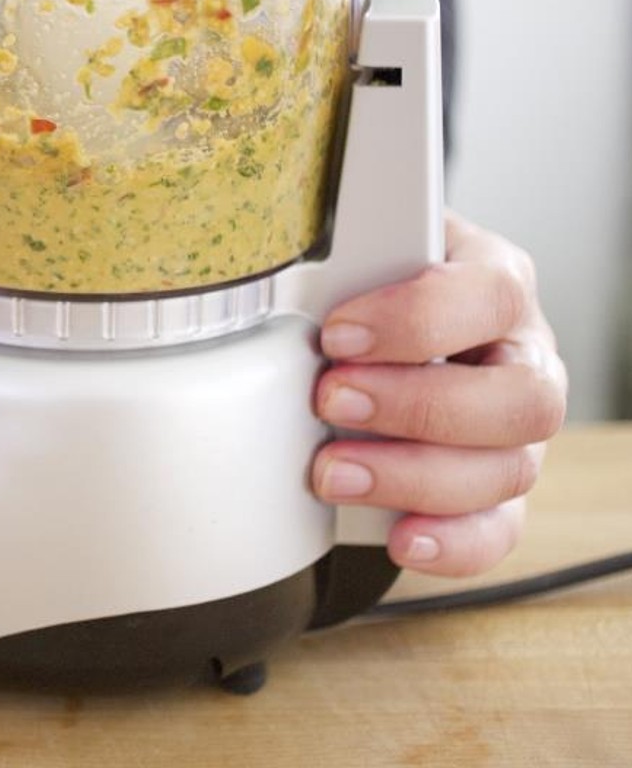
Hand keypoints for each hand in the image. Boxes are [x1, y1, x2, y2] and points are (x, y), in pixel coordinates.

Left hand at [311, 211, 566, 576]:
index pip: (492, 296)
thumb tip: (273, 264)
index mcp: (497, 283)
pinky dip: (451, 543)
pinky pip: (498, 531)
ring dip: (413, 477)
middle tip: (330, 400)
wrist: (378, 328)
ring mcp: (518, 432)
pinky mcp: (500, 493)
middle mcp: (522, 359)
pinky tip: (399, 537)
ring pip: (508, 470)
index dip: (418, 320)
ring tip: (331, 470)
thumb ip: (340, 257)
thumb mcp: (361, 252)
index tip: (337, 334)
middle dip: (416, 406)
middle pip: (521, 399)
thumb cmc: (372, 284)